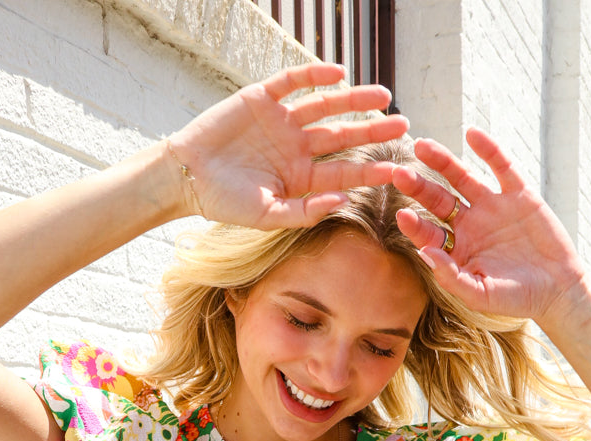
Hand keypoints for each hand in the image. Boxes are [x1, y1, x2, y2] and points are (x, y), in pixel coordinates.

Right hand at [167, 63, 407, 227]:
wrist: (186, 178)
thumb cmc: (224, 203)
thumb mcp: (267, 216)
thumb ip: (305, 212)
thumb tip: (343, 203)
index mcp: (300, 177)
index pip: (344, 173)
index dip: (371, 170)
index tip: (399, 170)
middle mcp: (296, 147)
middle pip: (343, 136)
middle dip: (373, 131)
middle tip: (404, 125)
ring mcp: (281, 121)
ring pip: (325, 106)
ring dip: (354, 100)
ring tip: (383, 96)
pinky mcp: (262, 98)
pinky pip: (294, 82)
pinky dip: (314, 76)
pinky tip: (339, 74)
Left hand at [392, 133, 588, 328]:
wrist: (557, 289)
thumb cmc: (515, 299)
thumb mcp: (480, 295)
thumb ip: (451, 277)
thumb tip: (424, 252)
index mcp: (456, 248)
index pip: (429, 232)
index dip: (415, 224)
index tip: (402, 215)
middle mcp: (470, 224)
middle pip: (438, 200)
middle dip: (419, 187)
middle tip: (399, 173)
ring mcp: (492, 206)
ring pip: (462, 178)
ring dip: (442, 161)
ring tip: (423, 146)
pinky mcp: (518, 193)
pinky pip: (501, 166)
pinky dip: (488, 150)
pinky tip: (472, 134)